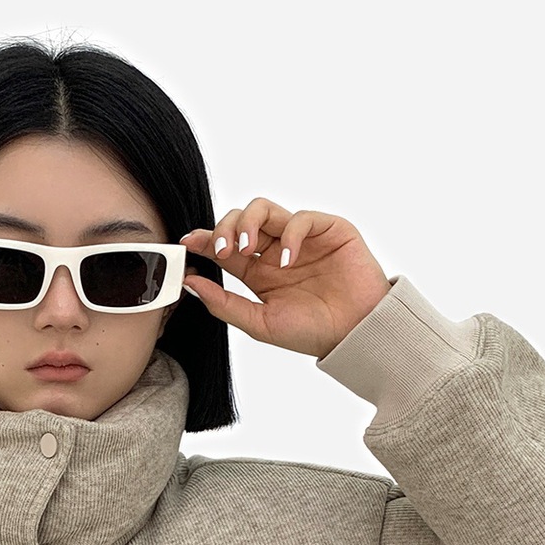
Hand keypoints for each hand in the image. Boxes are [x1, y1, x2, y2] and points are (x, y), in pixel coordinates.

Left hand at [179, 201, 392, 359]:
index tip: (189, 244)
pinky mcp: (328, 230)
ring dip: (248, 222)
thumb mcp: (260, 324)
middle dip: (225, 229)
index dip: (205, 240)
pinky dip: (289, 235)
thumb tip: (190, 283)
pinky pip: (300, 218)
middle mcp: (276, 250)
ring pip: (264, 209)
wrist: (355, 335)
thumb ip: (224, 304)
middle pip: (240, 220)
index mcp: (258, 271)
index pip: (225, 246)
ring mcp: (300, 238)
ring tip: (247, 248)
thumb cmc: (312, 333)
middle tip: (223, 251)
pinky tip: (288, 260)